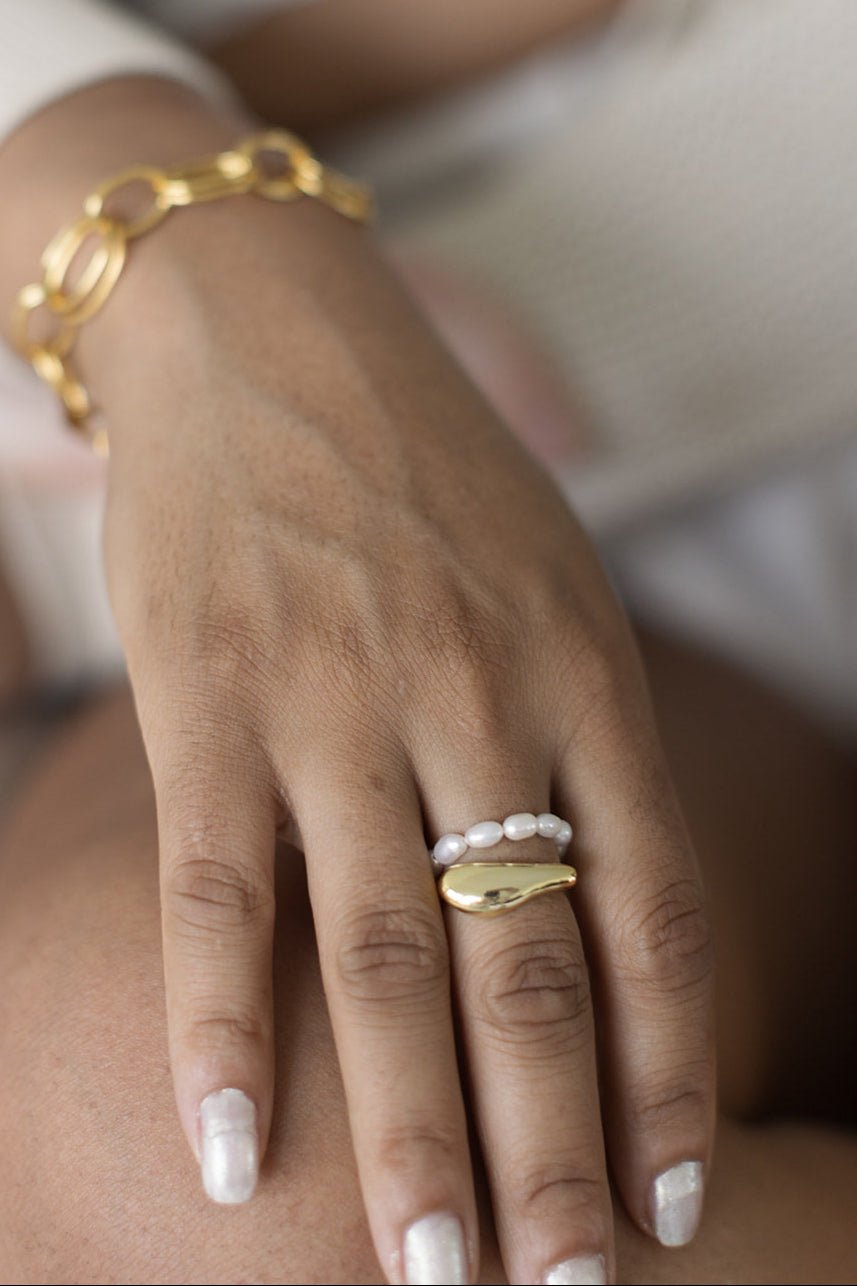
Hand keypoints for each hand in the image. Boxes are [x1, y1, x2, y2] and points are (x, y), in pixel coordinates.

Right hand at [96, 194, 713, 1284]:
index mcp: (582, 675)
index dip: (672, 1071)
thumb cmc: (425, 476)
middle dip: (554, 1151)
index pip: (654, 912)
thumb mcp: (552, 583)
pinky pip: (223, 888)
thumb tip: (602, 900)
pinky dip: (224, 1030)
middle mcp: (475, 700)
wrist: (274, 336)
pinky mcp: (209, 694)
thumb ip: (582, 737)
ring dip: (408, 1134)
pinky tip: (232, 1152)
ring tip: (428, 1270)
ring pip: (387, 955)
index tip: (673, 1200)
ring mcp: (337, 700)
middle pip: (531, 966)